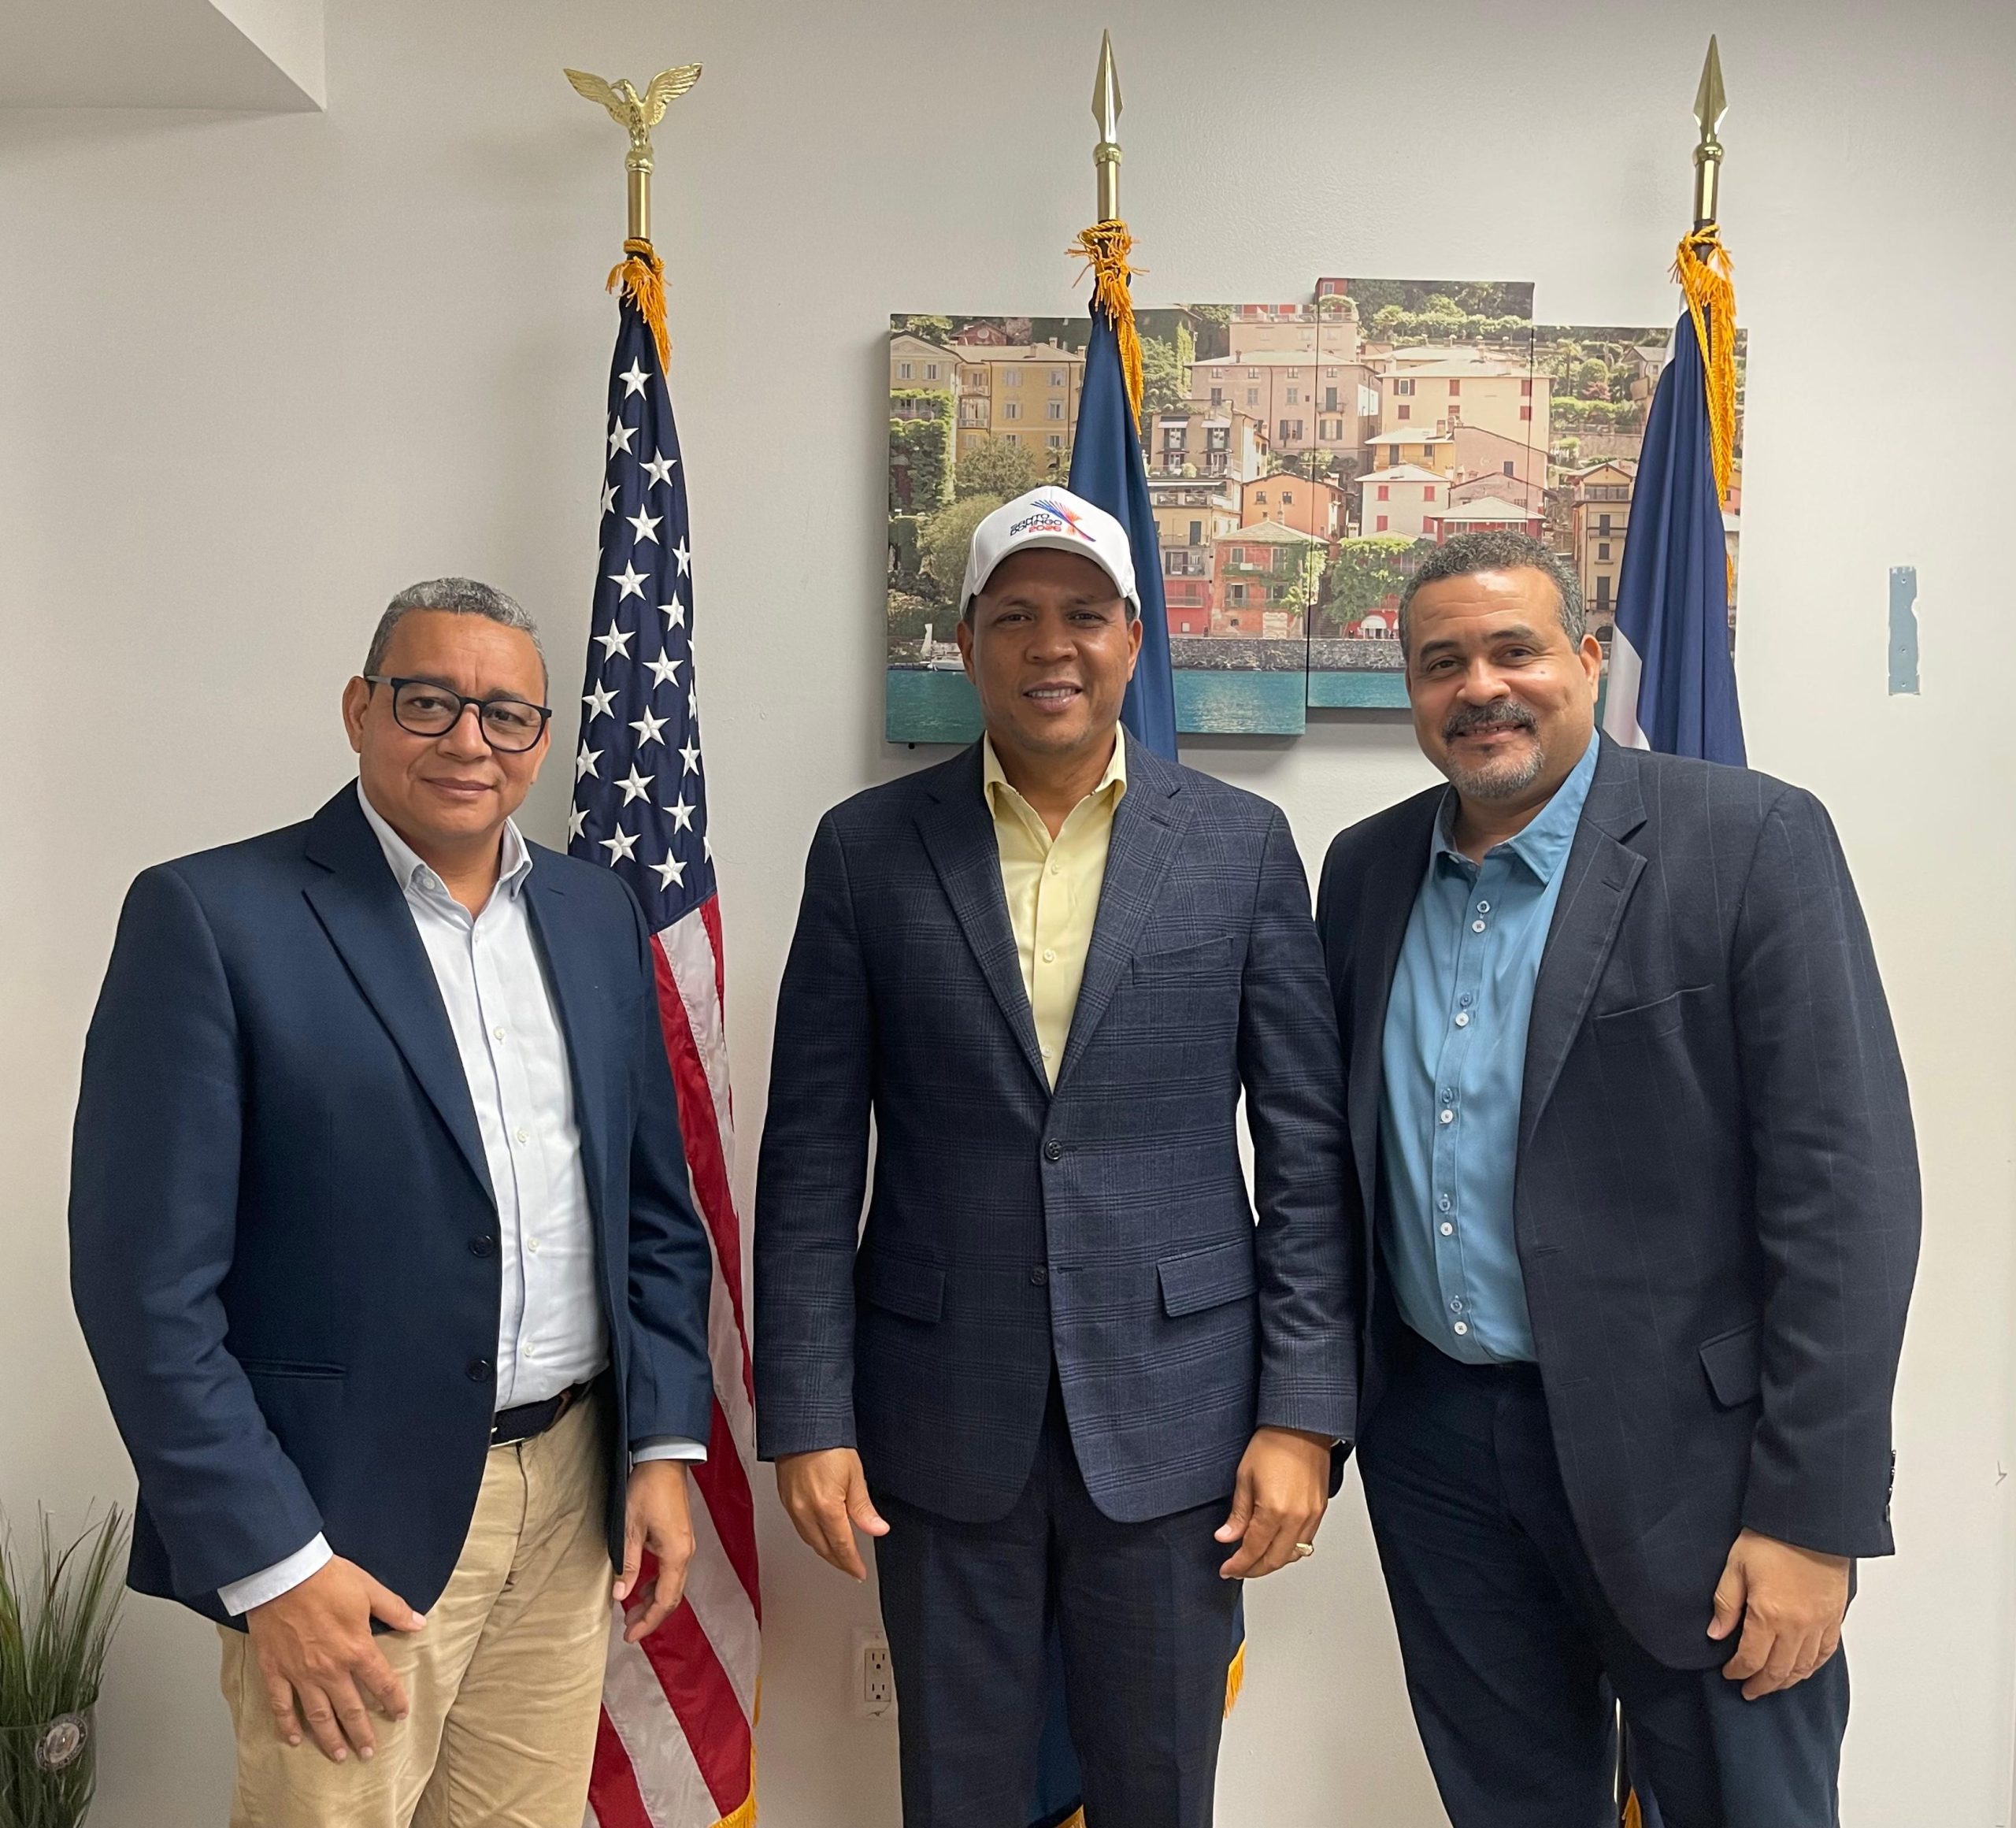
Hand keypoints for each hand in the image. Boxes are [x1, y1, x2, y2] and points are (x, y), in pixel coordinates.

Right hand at [244, 1556, 423, 1761]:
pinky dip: (287, 1725)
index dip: (394, 1700)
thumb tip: (418, 1624)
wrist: (283, 1575)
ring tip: (339, 1756)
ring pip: (318, 1716)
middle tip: (368, 1753)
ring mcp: (301, 1674)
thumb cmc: (327, 1578)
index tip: (400, 1715)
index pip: (382, 1682)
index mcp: (357, 1649)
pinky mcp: (275, 1671)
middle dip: (361, 1733)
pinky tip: (294, 1740)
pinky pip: (282, 1706)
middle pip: (350, 1709)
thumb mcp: (369, 1589)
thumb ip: (394, 1610)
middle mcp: (331, 1669)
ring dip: (330, 1738)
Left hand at [616, 1461, 695, 1642]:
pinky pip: (672, 1571)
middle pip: (672, 1597)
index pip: (664, 1601)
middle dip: (651, 1616)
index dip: (648, 1621)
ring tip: (632, 1611)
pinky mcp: (681, 1537)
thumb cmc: (648, 1489)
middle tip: (629, 1629)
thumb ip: (627, 1564)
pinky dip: (658, 1584)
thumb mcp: (630, 1528)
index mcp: (675, 1555)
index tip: (631, 1636)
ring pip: (673, 1585)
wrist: (665, 1460)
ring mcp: (686, 1545)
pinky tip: (642, 1586)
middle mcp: (685, 1553)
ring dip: (654, 1601)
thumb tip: (620, 1594)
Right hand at [775, 1448, 888, 1580]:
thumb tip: (878, 1529)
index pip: (841, 1546)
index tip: (860, 1572)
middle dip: (839, 1562)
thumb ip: (864, 1508)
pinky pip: (800, 1528)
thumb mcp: (855, 1475)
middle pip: (823, 1548)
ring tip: (839, 1555)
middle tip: (852, 1568)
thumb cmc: (828, 1443)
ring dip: (825, 1551)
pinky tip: (820, 1535)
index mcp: (825, 1508)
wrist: (801, 1425)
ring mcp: (792, 1507)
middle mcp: (804, 1512)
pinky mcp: (785, 1500)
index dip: (852, 1563)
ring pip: (810, 1540)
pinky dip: (813, 1537)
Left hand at [1214, 1426, 1330, 1578]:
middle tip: (1238, 1569)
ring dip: (1272, 1562)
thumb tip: (1226, 1538)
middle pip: (1274, 1560)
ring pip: (1292, 1555)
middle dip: (1254, 1569)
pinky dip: (1289, 1550)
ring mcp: (1312, 1516)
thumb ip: (1238, 1514)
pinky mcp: (1320, 1511)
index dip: (1238, 1564)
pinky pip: (1305, 1542)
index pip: (1253, 1550)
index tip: (1227, 1570)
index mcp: (1274, 1511)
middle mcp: (1297, 1519)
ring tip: (1254, 1560)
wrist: (1301, 1426)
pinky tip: (1276, 1545)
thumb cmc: (1272, 1444)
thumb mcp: (1244, 1477)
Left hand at [1707, 1527, 1849, 1699]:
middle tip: (1749, 1691)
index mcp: (1769, 1615)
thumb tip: (1716, 1635)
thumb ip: (1726, 1604)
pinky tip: (1802, 1670)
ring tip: (1772, 1685)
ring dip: (1786, 1680)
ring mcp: (1819, 1624)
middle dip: (1761, 1684)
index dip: (1738, 1671)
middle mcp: (1797, 1627)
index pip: (1751, 1657)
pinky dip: (1812, 1667)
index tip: (1729, 1674)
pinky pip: (1825, 1653)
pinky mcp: (1834, 1618)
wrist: (1809, 1524)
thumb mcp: (1735, 1566)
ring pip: (1803, 1667)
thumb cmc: (1770, 1539)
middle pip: (1779, 1670)